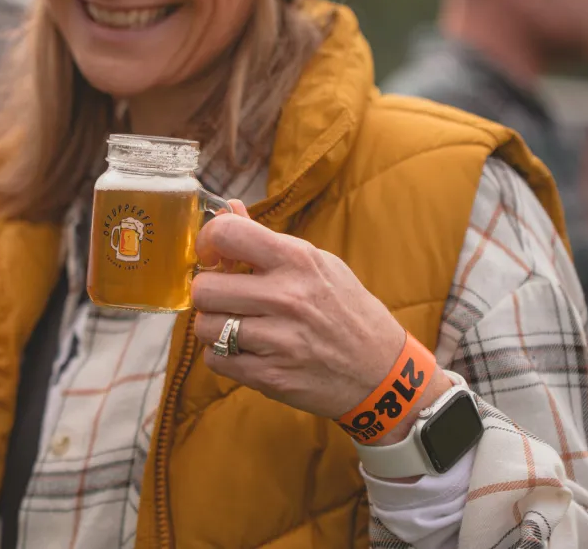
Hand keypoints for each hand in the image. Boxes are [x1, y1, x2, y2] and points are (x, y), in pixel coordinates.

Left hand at [190, 201, 443, 442]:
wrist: (382, 371)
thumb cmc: (345, 310)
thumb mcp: (318, 263)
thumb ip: (265, 240)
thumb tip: (225, 211)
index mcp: (298, 260)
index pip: (226, 234)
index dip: (208, 243)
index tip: (214, 257)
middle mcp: (287, 297)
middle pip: (204, 288)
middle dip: (208, 293)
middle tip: (226, 298)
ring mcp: (279, 340)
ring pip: (205, 327)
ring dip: (214, 327)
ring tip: (238, 325)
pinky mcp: (271, 376)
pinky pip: (216, 361)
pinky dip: (224, 357)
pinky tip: (248, 350)